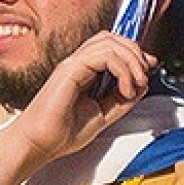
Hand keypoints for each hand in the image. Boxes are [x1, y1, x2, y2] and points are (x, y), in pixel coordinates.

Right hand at [12, 31, 154, 169]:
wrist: (37, 146)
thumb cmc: (59, 134)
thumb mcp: (103, 115)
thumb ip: (122, 99)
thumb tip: (142, 84)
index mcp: (82, 72)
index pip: (112, 47)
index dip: (134, 55)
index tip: (146, 74)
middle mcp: (76, 64)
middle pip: (113, 38)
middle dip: (136, 54)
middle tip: (143, 78)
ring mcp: (72, 65)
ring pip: (111, 42)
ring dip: (132, 61)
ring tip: (136, 84)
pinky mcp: (70, 70)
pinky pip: (105, 56)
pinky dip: (124, 70)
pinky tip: (125, 89)